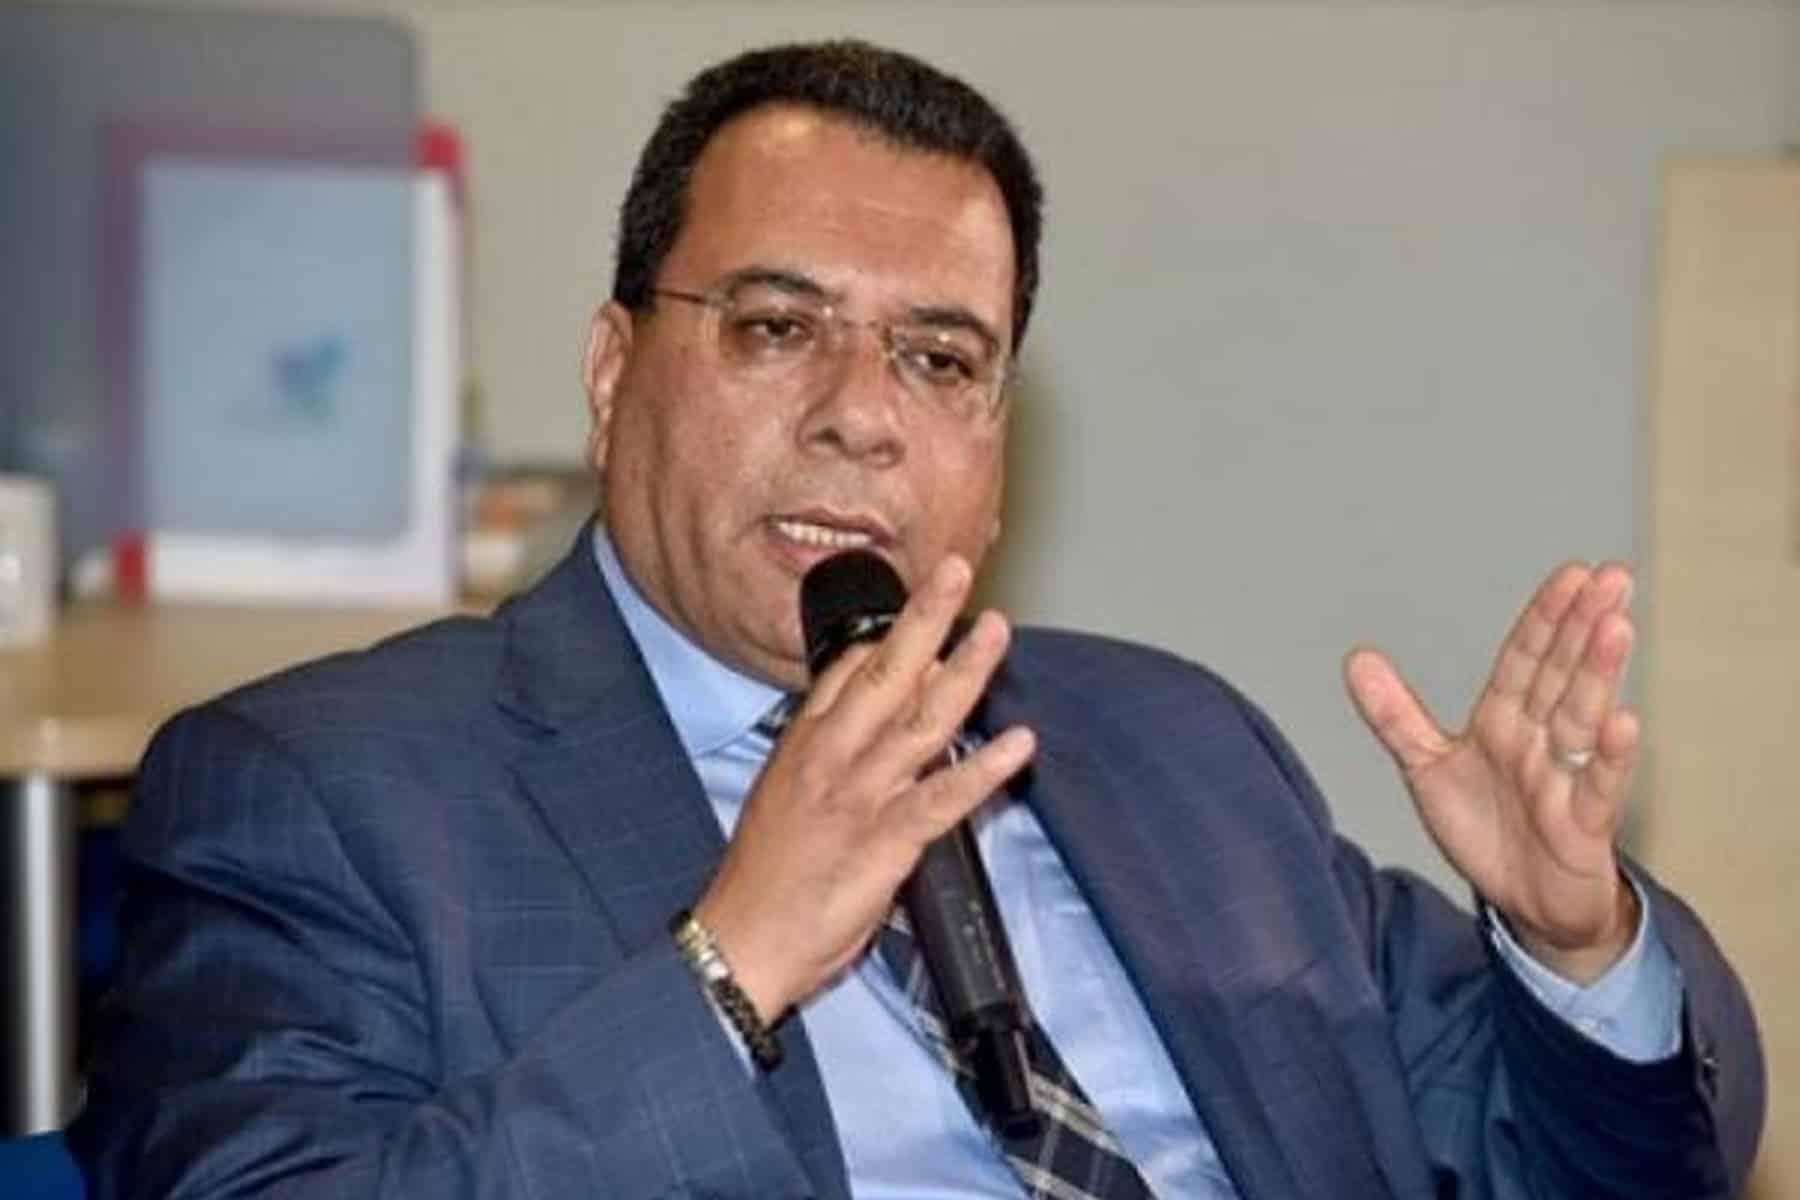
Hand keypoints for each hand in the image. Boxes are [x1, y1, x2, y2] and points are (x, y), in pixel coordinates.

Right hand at [695, 556, 1035, 1022]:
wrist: (742, 939)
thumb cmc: (764, 877)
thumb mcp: (782, 795)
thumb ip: (829, 757)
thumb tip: (875, 728)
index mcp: (805, 744)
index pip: (849, 669)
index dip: (891, 632)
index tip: (925, 599)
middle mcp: (833, 757)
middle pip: (886, 672)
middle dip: (925, 617)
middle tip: (958, 570)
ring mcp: (861, 795)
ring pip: (923, 720)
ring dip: (965, 672)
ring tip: (996, 631)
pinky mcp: (885, 841)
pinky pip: (943, 798)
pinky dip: (983, 769)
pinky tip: (1017, 743)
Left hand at [1345, 562, 1639, 983]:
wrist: (1522, 905)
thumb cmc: (1485, 829)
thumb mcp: (1428, 768)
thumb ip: (1395, 715)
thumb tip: (1356, 658)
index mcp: (1502, 721)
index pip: (1524, 659)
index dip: (1544, 618)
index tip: (1571, 573)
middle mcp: (1538, 741)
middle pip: (1561, 674)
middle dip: (1584, 626)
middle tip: (1612, 576)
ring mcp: (1563, 779)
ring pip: (1581, 717)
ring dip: (1599, 672)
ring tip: (1617, 625)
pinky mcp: (1582, 825)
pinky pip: (1597, 786)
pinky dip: (1608, 756)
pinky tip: (1624, 721)